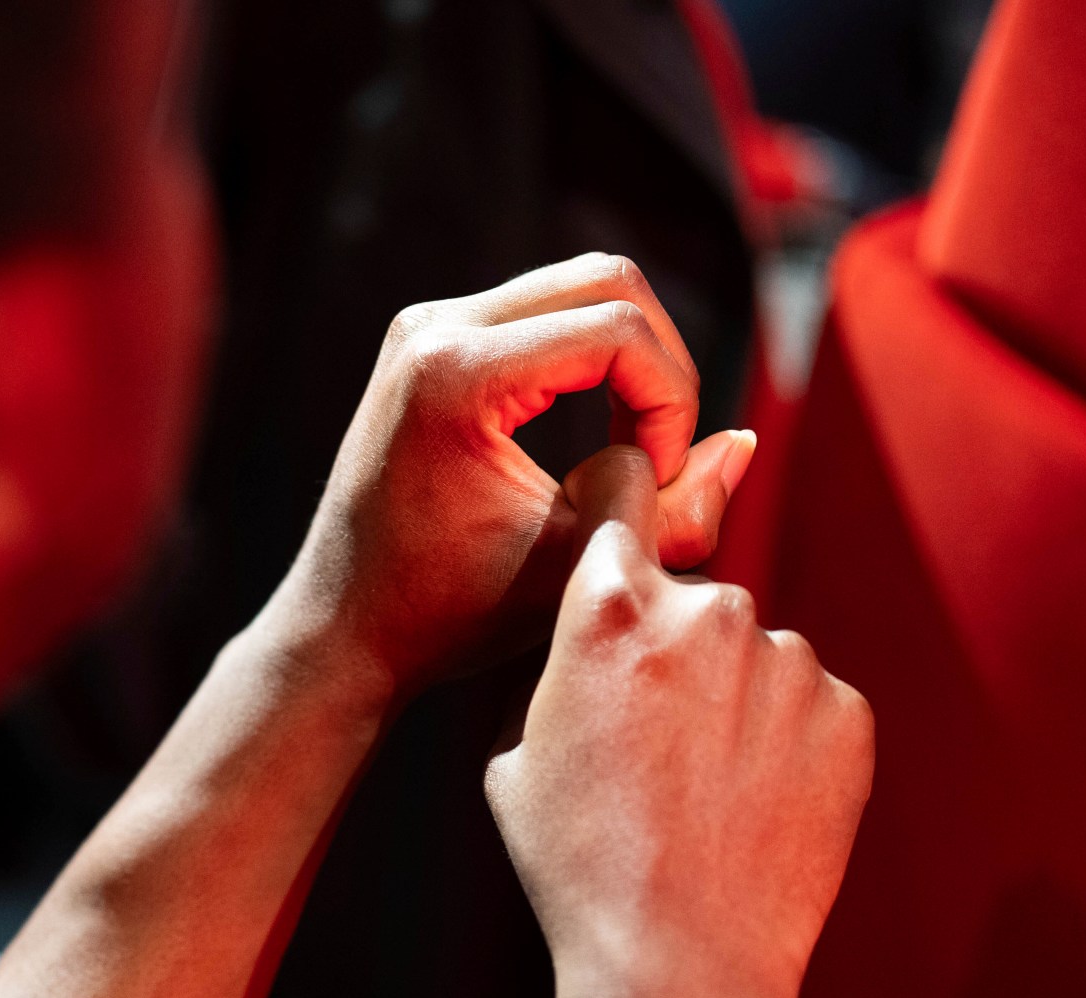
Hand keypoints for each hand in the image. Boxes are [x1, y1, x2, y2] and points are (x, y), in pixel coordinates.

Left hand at [256, 253, 757, 698]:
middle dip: (664, 366)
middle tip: (666, 458)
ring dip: (635, 361)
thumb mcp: (577, 570)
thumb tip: (743, 442)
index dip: (671, 400)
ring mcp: (425, 325)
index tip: (665, 480)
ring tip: (638, 455)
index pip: (617, 331)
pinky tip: (604, 440)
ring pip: (582, 286)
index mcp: (452, 375)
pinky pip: (545, 313)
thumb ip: (674, 513)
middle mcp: (431, 328)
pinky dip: (596, 360)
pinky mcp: (430, 338)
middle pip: (608, 280)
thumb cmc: (447, 616)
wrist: (342, 629)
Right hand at [486, 445, 871, 997]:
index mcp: (611, 606)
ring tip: (703, 794)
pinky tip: (751, 809)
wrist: (680, 961)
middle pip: (688, 593)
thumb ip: (557, 663)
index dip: (617, 495)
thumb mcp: (515, 751)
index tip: (621, 511)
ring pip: (752, 655)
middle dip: (670, 647)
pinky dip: (786, 744)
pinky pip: (810, 706)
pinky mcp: (849, 712)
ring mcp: (789, 659)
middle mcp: (709, 608)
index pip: (621, 483)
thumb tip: (586, 633)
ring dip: (731, 700)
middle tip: (650, 743)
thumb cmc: (576, 864)